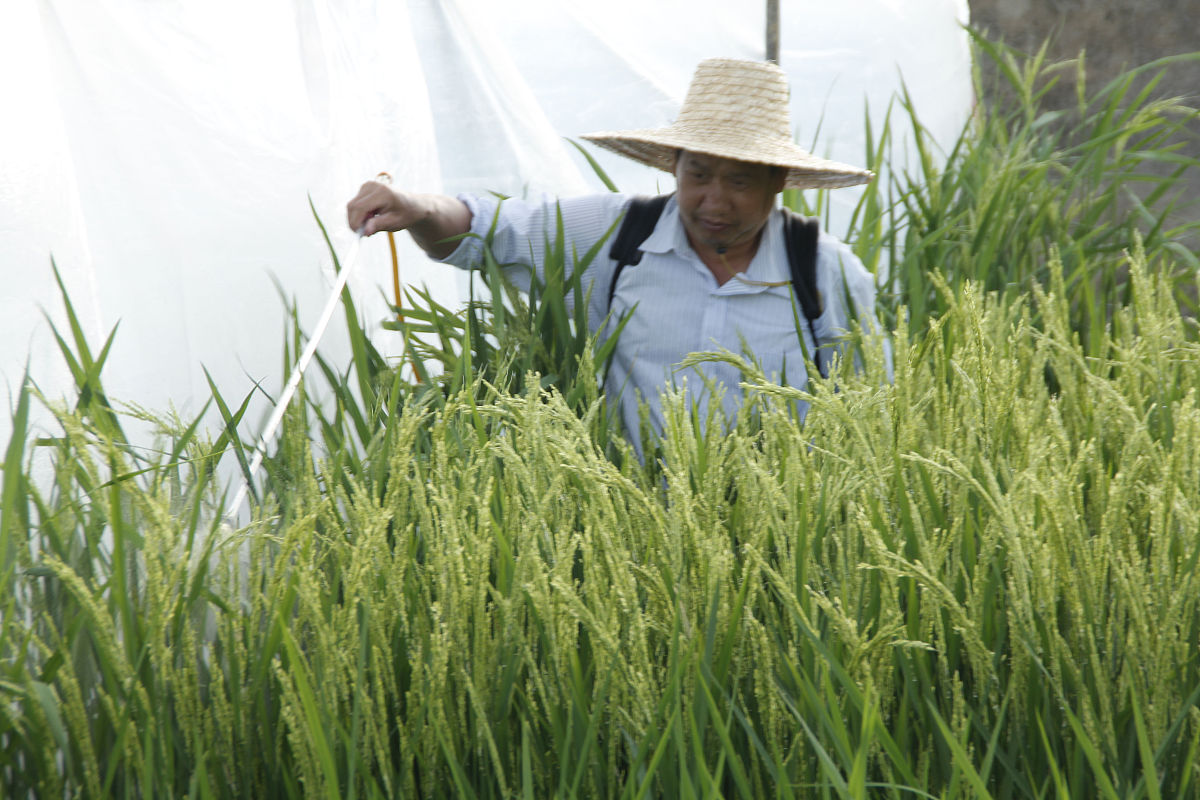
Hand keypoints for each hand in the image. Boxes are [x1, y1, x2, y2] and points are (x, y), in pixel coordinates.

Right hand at [346, 181, 471, 258]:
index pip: (360, 207)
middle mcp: (373, 186)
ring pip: (352, 205)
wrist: (412, 205)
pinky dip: (359, 213)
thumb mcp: (394, 223)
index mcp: (382, 193)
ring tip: (373, 223)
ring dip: (358, 218)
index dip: (355, 222)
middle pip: (352, 206)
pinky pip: (355, 203)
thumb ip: (378, 225)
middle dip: (355, 221)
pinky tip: (372, 216)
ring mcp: (368, 185)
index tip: (358, 235)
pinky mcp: (365, 187)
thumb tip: (364, 232)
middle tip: (365, 233)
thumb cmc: (405, 215)